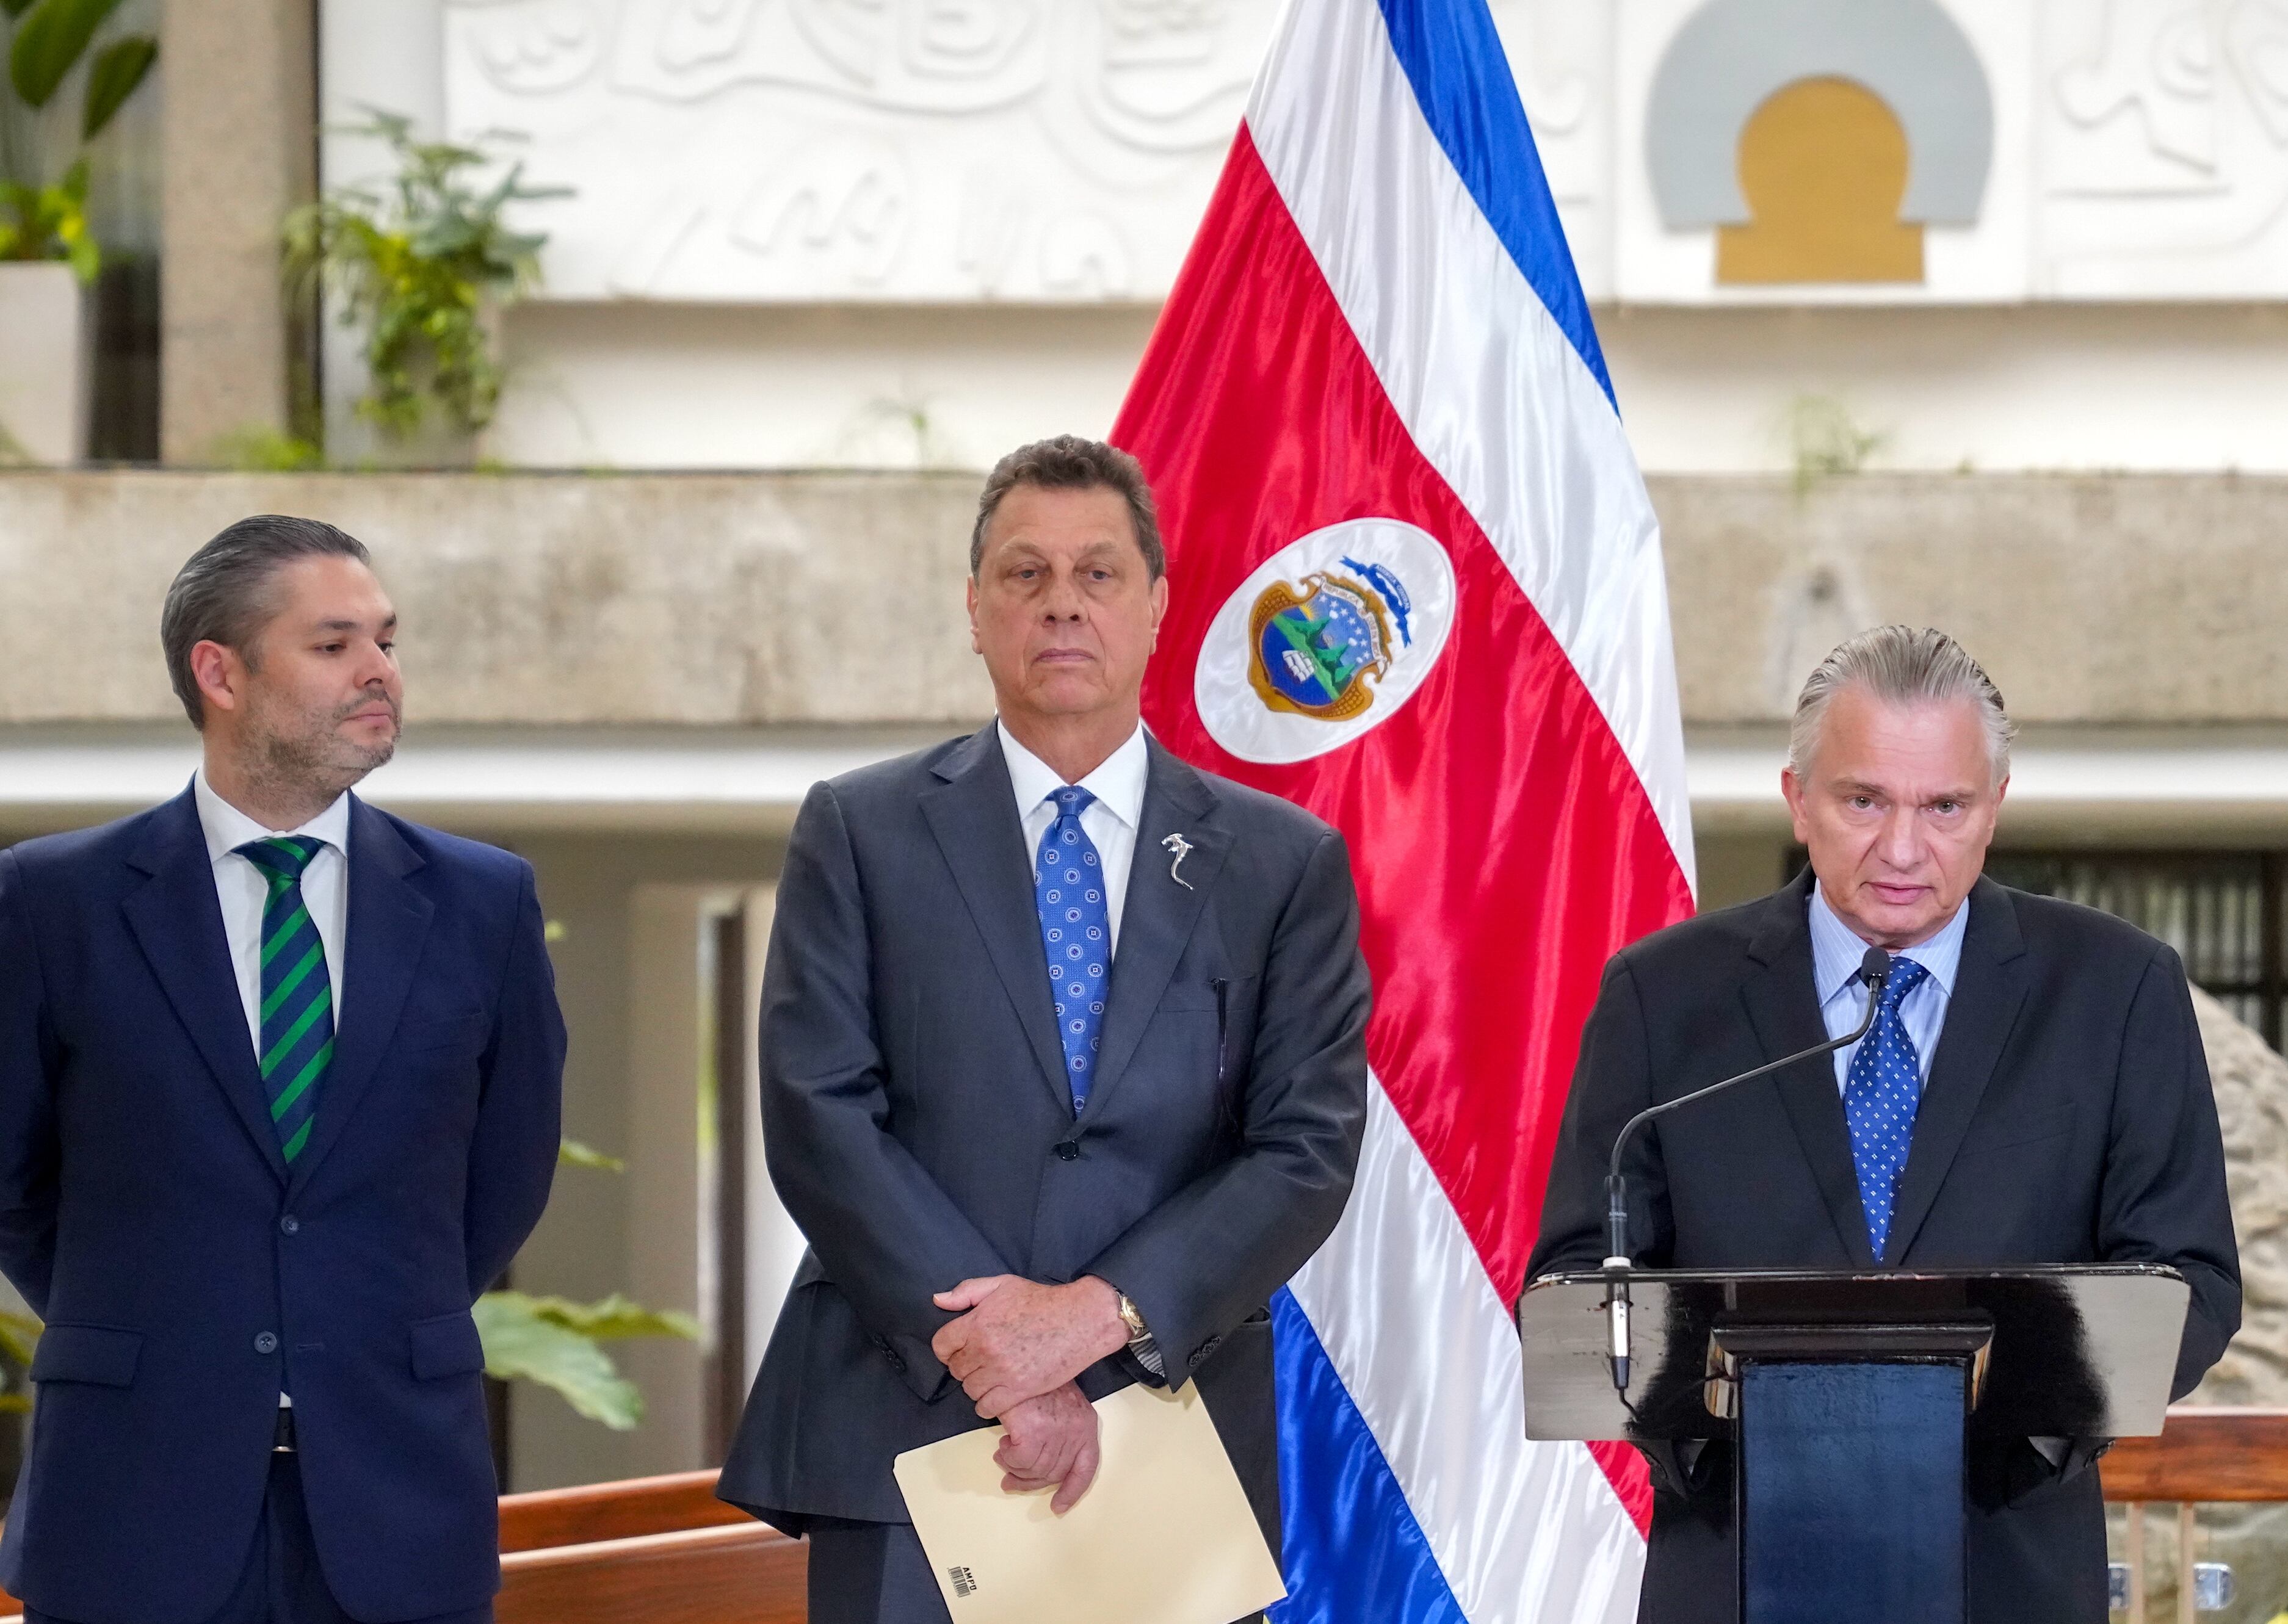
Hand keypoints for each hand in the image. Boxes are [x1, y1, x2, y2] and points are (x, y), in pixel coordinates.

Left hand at [930, 1274, 1129, 1417]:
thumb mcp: (1002, 1284)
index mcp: (977, 1324)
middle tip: (980, 1361)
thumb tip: (938, 1301)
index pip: (941, 1346)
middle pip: (955, 1370)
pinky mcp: (1018, 1390)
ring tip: (990, 1376)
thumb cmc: (1041, 1301)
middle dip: (964, 1365)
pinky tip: (996, 1394)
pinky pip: (987, 1408)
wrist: (1079, 1319)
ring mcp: (1001, 1373)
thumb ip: (966, 1292)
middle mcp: (985, 1350)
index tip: (960, 1348)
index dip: (947, 1348)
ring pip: (969, 1390)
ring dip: (976, 1385)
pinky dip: (986, 1404)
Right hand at [993, 1382, 1101, 1514]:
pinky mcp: (1033, 1431)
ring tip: (1004, 1453)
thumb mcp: (1059, 1404)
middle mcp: (1075, 1431)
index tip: (1058, 1506)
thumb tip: (1034, 1468)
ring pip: (1034, 1469)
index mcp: (1086, 1425)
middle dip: (1029, 1481)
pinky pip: (1018, 1460)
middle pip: (1054, 1473)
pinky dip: (1007, 1457)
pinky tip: (1003, 1444)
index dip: (1072, 1491)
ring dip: (1014, 1467)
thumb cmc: (1036, 1380)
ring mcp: (1055, 1432)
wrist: (1021, 1356)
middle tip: (1011, 1481)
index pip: (1086, 1468)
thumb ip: (1056, 1434)